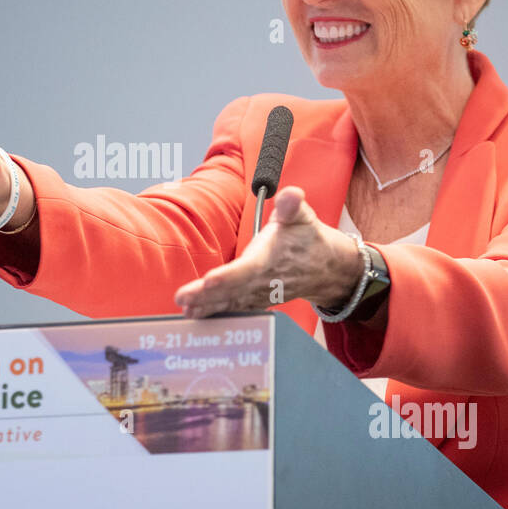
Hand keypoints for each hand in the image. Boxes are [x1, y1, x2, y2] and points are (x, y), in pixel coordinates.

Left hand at [173, 186, 361, 317]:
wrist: (325, 267)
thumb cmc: (307, 238)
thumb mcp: (302, 216)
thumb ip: (292, 206)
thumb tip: (292, 194)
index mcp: (271, 257)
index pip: (248, 269)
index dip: (229, 276)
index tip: (209, 280)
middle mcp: (264, 280)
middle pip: (233, 290)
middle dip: (207, 295)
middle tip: (182, 297)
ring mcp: (260, 294)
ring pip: (230, 303)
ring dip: (206, 307)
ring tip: (185, 308)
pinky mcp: (256, 300)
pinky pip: (233, 309)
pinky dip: (214, 314)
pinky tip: (193, 314)